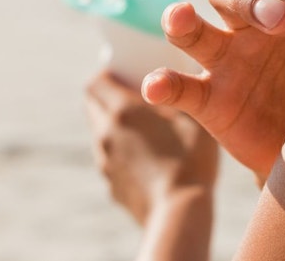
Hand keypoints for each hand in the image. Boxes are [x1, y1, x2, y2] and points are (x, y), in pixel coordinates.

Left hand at [85, 72, 217, 225]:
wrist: (179, 211)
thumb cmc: (191, 158)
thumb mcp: (192, 115)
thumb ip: (177, 92)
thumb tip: (169, 78)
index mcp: (123, 110)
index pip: (96, 82)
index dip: (109, 73)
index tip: (126, 73)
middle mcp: (106, 133)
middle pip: (93, 105)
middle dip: (108, 96)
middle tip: (136, 96)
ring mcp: (106, 161)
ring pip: (101, 133)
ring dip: (115, 125)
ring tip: (146, 129)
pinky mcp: (111, 184)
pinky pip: (111, 158)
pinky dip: (123, 151)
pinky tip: (149, 158)